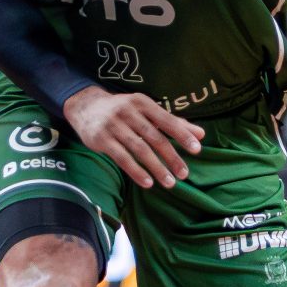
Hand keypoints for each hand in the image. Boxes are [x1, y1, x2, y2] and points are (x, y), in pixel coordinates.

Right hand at [65, 87, 202, 188]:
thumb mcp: (146, 111)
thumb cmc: (123, 110)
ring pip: (139, 149)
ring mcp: (113, 126)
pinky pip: (121, 158)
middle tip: (185, 174)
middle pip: (154, 137)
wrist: (85, 106)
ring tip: (170, 182)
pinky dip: (135, 171)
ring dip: (156, 167)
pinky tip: (148, 182)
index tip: (197, 150)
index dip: (182, 135)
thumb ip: (173, 123)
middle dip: (171, 156)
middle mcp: (128, 112)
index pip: (166, 120)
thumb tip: (201, 134)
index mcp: (143, 103)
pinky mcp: (101, 139)